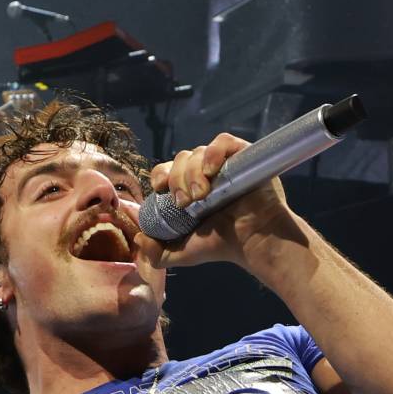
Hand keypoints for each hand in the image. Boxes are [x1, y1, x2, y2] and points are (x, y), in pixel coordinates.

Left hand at [137, 132, 301, 272]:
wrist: (254, 242)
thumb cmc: (223, 246)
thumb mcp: (183, 253)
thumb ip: (157, 252)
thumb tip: (138, 239)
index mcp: (189, 187)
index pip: (167, 169)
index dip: (160, 175)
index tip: (161, 190)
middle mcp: (206, 172)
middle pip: (181, 159)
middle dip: (178, 179)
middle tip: (186, 202)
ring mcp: (225, 162)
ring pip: (198, 151)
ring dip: (193, 172)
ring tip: (202, 195)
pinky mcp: (243, 155)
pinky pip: (223, 141)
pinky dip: (213, 152)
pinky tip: (212, 172)